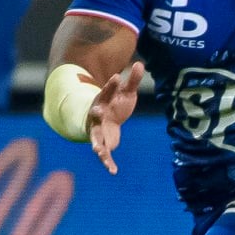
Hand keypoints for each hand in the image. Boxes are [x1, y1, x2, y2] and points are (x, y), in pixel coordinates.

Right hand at [87, 60, 144, 175]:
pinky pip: (104, 155)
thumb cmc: (115, 103)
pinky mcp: (102, 144)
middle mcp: (96, 116)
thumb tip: (140, 63)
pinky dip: (107, 163)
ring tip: (97, 151)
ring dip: (96, 144)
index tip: (116, 76)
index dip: (110, 85)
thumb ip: (132, 81)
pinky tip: (113, 171)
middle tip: (97, 111)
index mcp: (102, 101)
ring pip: (95, 138)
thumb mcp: (125, 92)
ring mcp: (97, 131)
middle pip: (95, 114)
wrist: (103, 119)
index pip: (106, 92)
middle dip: (95, 113)